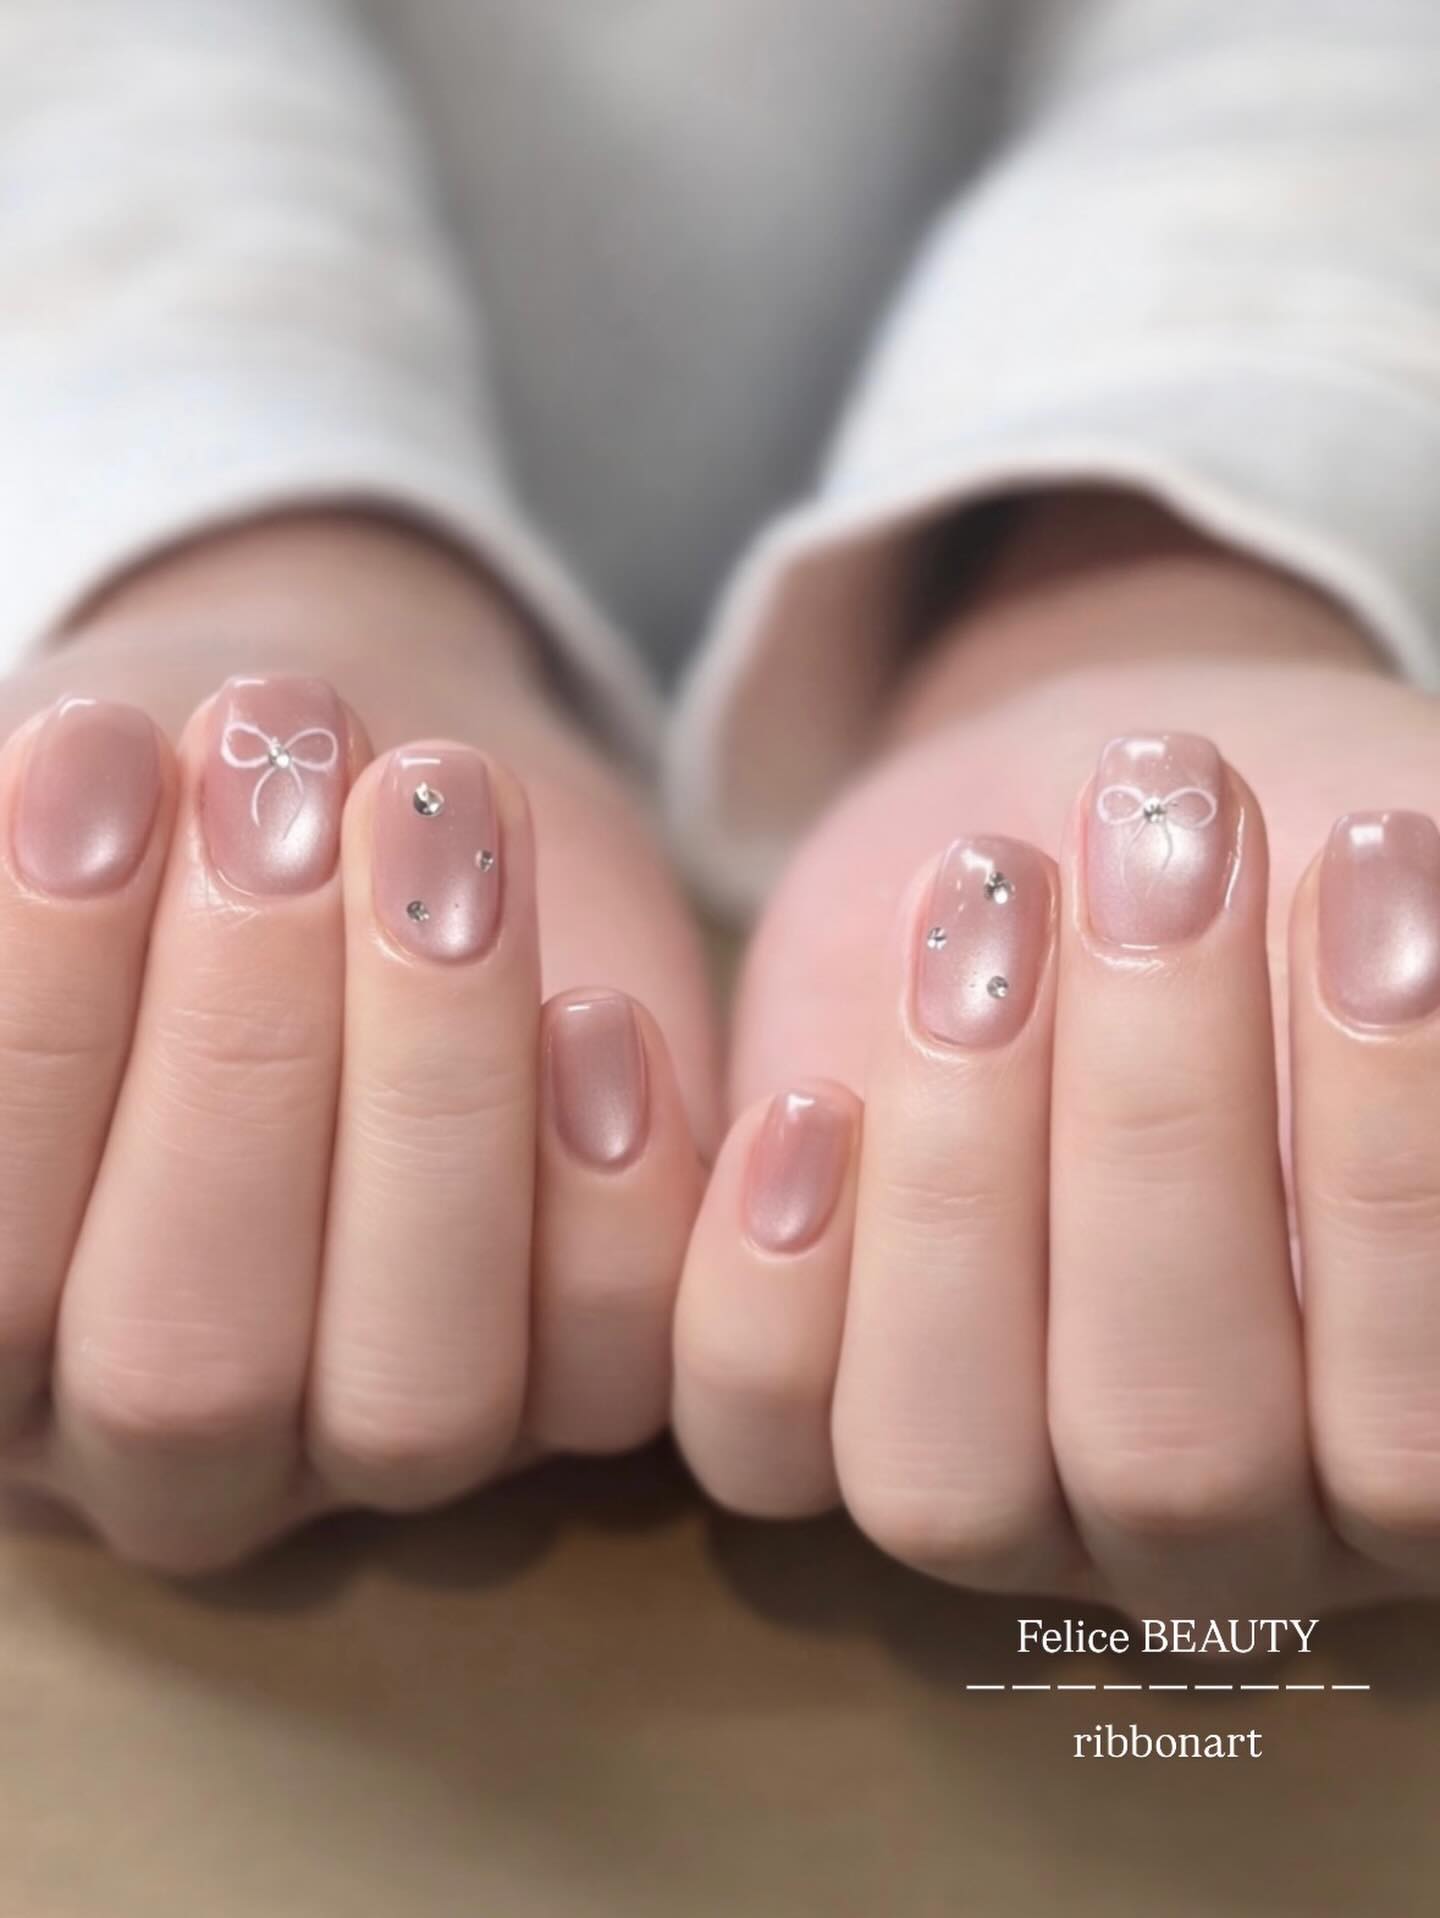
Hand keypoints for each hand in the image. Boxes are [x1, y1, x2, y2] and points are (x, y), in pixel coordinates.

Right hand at [0, 513, 716, 1569]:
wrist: (358, 795)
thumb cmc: (166, 816)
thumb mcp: (77, 836)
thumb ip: (34, 895)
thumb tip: (58, 841)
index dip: (39, 1033)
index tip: (93, 756)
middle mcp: (170, 1447)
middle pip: (188, 1376)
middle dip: (237, 1058)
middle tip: (275, 791)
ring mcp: (379, 1443)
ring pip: (417, 1398)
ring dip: (437, 1095)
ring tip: (442, 827)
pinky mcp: (574, 1386)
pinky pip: (608, 1371)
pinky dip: (612, 1203)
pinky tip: (598, 1013)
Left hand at [673, 496, 1439, 1615]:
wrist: (1111, 820)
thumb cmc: (1295, 871)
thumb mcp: (1403, 921)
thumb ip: (1428, 1011)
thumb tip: (1433, 991)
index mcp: (1400, 1437)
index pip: (1406, 1434)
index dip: (1390, 1167)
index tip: (1371, 861)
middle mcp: (1210, 1515)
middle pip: (1173, 1457)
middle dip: (1161, 1130)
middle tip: (1163, 860)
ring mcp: (1000, 1487)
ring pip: (942, 1480)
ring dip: (955, 1183)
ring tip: (989, 911)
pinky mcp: (813, 1410)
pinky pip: (758, 1449)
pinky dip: (769, 1289)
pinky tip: (812, 1101)